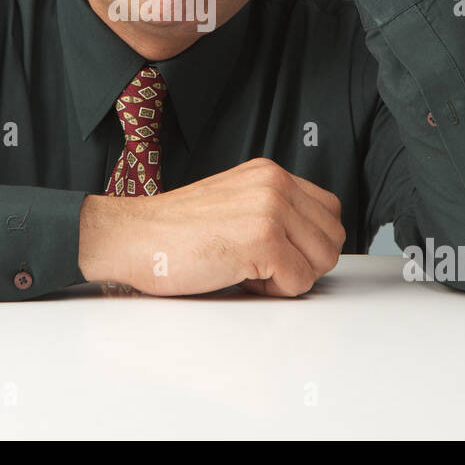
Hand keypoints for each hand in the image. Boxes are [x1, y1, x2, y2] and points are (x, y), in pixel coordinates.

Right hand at [80, 157, 345, 296]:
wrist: (132, 238)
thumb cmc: (173, 232)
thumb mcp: (235, 203)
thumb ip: (273, 210)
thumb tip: (311, 243)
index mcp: (269, 173)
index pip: (329, 211)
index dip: (308, 241)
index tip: (276, 251)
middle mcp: (274, 184)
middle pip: (332, 238)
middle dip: (305, 262)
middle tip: (263, 265)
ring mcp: (271, 210)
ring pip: (322, 260)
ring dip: (291, 276)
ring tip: (250, 269)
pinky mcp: (263, 240)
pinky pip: (299, 281)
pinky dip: (274, 290)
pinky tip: (240, 276)